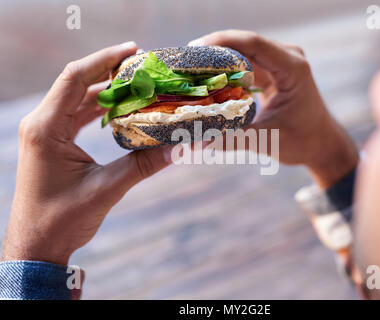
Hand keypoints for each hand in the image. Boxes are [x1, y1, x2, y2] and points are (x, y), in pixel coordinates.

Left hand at [2, 42, 172, 264]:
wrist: (36, 246)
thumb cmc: (62, 220)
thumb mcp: (105, 190)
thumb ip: (143, 165)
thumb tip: (181, 147)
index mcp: (46, 128)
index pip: (75, 78)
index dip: (104, 59)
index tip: (133, 50)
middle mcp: (41, 124)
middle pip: (77, 83)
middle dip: (110, 73)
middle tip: (144, 69)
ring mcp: (45, 132)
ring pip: (78, 99)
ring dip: (106, 91)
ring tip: (138, 85)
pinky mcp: (52, 142)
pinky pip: (77, 115)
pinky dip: (99, 109)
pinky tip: (121, 109)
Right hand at [189, 30, 358, 187]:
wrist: (320, 144)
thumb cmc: (302, 141)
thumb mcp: (268, 140)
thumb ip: (232, 139)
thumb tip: (195, 143)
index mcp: (293, 68)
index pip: (253, 44)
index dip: (222, 42)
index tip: (193, 50)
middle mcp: (287, 59)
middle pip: (243, 44)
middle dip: (212, 51)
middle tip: (182, 63)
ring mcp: (279, 63)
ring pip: (241, 53)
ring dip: (215, 61)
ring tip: (187, 71)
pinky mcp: (271, 72)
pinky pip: (243, 65)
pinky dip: (224, 72)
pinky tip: (204, 80)